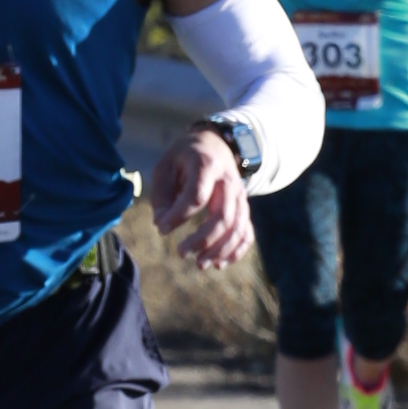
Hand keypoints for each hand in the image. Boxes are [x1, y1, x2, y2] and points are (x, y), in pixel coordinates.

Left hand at [147, 129, 251, 272]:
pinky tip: (219, 263)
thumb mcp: (166, 166)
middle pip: (223, 216)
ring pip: (238, 228)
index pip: (197, 196)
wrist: (215, 144)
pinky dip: (236, 250)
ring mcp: (240, 195)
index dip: (179, 216)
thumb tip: (161, 223)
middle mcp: (229, 181)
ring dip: (220, 250)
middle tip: (181, 252)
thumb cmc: (184, 157)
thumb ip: (162, 195)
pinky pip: (246, 232)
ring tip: (199, 265)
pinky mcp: (243, 207)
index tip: (161, 228)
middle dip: (202, 239)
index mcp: (206, 165)